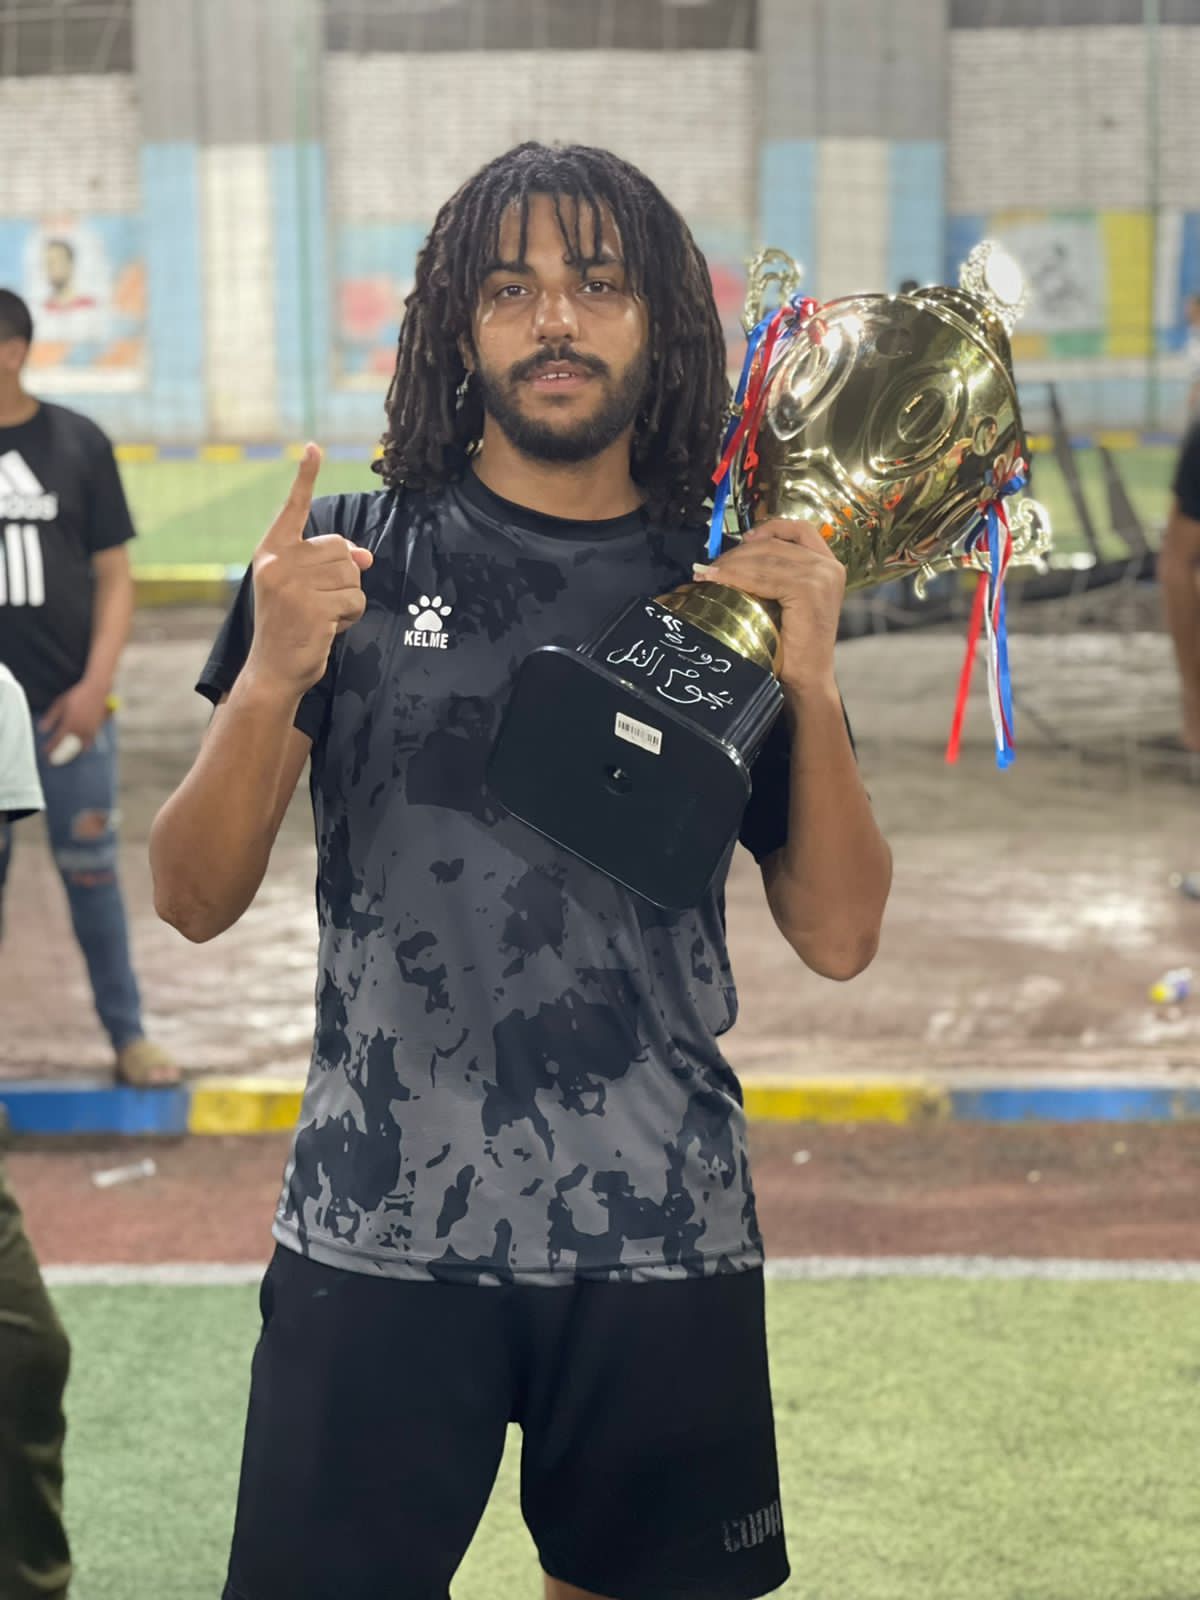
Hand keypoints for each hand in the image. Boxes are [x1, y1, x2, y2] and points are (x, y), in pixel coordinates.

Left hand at [41, 677, 109, 755]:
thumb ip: (51, 717)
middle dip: (60, 754)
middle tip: (53, 760)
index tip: (45, 754)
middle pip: (69, 747)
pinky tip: (81, 749)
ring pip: (80, 746)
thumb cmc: (77, 696)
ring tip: (66, 756)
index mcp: (69, 723)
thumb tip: (42, 729)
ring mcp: (90, 730)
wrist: (97, 691)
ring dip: (73, 752)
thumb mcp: (60, 704)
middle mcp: (80, 729)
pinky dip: (85, 746)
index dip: (50, 748)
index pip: (58, 740)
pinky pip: (90, 742)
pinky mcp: (97, 729)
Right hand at [246, 445, 373, 696]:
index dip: (306, 477)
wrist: (272, 670)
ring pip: (352, 575)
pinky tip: (329, 628)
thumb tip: (365, 555)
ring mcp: (293, 584)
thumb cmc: (290, 627)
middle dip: (344, 577)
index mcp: (271, 552)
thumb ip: (328, 565)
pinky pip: (355, 599)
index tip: (315, 447)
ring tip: (323, 616)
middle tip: (323, 602)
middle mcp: (278, 562)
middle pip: (340, 549)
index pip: (293, 509)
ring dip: (348, 599)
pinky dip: (351, 616)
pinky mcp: (311, 606)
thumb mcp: (302, 588)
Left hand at [693, 518, 845, 691]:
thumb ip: (776, 576)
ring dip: (731, 564)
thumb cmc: (792, 646)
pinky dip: (736, 576)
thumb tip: (733, 558)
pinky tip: (717, 581)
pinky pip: (763, 576)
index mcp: (829, 565)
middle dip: (738, 553)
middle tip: (709, 566)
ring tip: (706, 574)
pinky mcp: (809, 590)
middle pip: (775, 544)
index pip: (799, 530)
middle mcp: (829, 567)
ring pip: (765, 559)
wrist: (806, 679)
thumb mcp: (787, 601)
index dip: (769, 529)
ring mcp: (821, 577)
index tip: (743, 539)